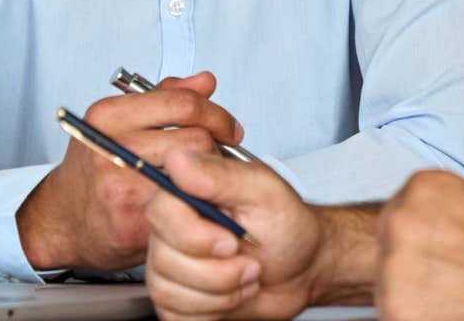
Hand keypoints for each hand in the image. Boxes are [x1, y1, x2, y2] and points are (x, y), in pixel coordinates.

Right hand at [17, 71, 242, 270]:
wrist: (63, 220)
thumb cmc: (94, 168)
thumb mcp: (119, 122)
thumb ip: (165, 97)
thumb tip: (206, 81)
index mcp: (109, 115)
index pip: (182, 103)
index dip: (217, 115)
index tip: (228, 128)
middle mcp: (113, 147)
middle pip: (196, 138)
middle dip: (217, 146)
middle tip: (221, 156)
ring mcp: (122, 186)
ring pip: (196, 173)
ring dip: (210, 176)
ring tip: (205, 178)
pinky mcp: (133, 223)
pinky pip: (187, 208)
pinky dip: (199, 204)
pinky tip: (194, 203)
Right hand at [145, 149, 362, 320]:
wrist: (303, 268)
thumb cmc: (288, 227)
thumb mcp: (264, 192)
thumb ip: (220, 175)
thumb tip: (178, 158)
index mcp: (189, 194)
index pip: (160, 211)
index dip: (194, 235)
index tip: (230, 241)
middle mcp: (173, 228)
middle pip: (164, 257)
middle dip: (218, 271)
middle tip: (248, 259)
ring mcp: (170, 264)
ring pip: (169, 290)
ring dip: (221, 292)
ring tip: (245, 274)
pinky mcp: (176, 297)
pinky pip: (175, 314)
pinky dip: (214, 311)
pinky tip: (232, 294)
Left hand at [375, 171, 463, 320]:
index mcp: (420, 188)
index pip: (404, 213)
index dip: (423, 240)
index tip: (442, 255)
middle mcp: (398, 222)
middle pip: (391, 249)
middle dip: (417, 267)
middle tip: (451, 280)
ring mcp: (393, 269)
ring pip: (392, 286)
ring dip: (417, 297)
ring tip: (454, 301)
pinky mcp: (396, 311)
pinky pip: (397, 315)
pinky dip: (421, 318)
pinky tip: (452, 315)